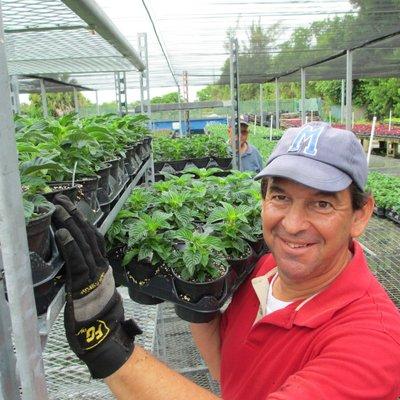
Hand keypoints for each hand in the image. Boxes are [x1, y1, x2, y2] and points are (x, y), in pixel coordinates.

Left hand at [52, 194, 141, 378]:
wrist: (104, 334)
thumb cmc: (97, 315)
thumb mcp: (95, 289)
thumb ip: (88, 274)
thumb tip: (77, 264)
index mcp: (103, 266)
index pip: (94, 238)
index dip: (83, 221)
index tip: (72, 208)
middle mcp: (101, 265)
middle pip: (89, 234)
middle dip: (75, 215)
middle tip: (62, 199)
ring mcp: (95, 272)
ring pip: (84, 243)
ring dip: (70, 224)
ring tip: (58, 209)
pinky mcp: (85, 282)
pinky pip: (78, 260)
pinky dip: (70, 245)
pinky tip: (60, 233)